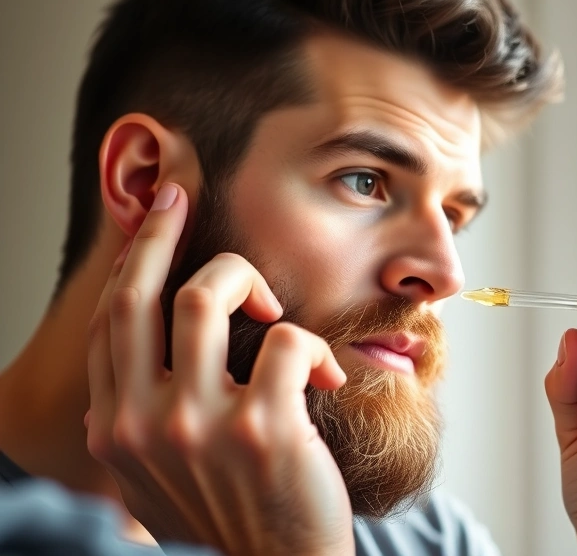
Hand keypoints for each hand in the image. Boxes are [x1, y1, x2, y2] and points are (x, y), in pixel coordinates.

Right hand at [85, 184, 353, 555]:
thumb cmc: (228, 522)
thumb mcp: (156, 480)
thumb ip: (135, 429)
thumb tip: (114, 388)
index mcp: (114, 429)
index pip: (113, 322)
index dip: (135, 259)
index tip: (158, 216)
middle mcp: (142, 423)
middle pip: (142, 294)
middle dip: (163, 230)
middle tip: (187, 195)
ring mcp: (199, 426)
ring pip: (209, 295)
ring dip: (252, 283)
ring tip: (280, 313)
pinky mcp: (263, 428)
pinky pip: (286, 339)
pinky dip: (314, 346)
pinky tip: (324, 377)